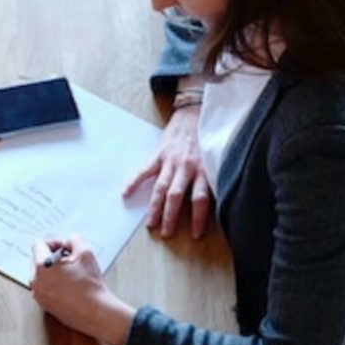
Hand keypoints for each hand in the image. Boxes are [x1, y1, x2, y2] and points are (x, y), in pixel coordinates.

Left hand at [28, 237, 134, 344]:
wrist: (96, 312)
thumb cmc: (90, 285)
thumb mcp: (85, 253)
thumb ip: (74, 240)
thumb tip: (68, 241)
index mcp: (41, 266)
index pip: (39, 244)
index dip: (54, 242)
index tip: (65, 248)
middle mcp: (35, 281)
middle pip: (38, 259)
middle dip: (53, 256)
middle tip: (71, 261)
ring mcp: (38, 295)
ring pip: (41, 274)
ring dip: (54, 270)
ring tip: (72, 274)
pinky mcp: (44, 305)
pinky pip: (45, 288)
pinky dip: (54, 284)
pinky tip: (70, 287)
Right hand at [124, 107, 213, 240]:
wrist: (195, 111)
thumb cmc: (206, 137)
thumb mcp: (215, 158)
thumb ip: (211, 178)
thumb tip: (218, 200)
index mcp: (203, 170)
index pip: (200, 198)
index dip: (198, 218)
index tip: (196, 234)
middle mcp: (186, 167)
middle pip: (177, 196)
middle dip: (170, 217)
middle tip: (166, 233)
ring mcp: (171, 160)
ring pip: (161, 188)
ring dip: (155, 207)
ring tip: (150, 224)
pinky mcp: (159, 154)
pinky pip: (144, 170)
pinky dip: (134, 182)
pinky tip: (125, 194)